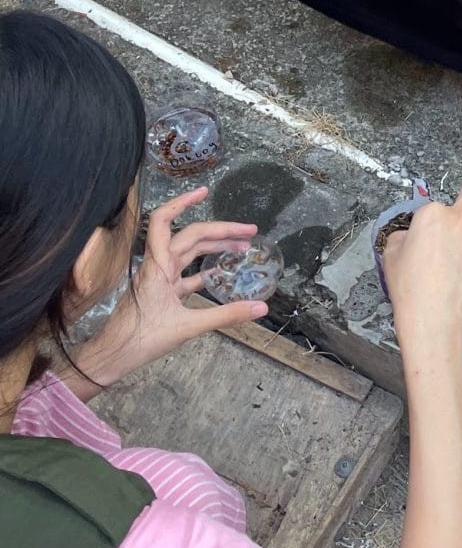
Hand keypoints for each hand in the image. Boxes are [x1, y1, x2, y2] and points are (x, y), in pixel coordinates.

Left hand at [78, 188, 269, 389]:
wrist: (114, 355)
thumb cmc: (141, 338)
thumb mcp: (187, 327)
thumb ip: (226, 316)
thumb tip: (261, 307)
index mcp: (157, 265)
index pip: (164, 221)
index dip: (183, 202)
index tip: (205, 192)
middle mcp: (157, 266)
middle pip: (189, 236)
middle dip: (220, 230)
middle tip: (249, 232)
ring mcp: (159, 278)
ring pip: (188, 253)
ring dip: (214, 247)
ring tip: (242, 248)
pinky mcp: (161, 292)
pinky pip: (186, 274)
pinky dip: (204, 270)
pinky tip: (221, 272)